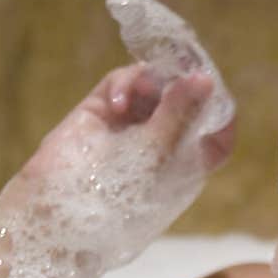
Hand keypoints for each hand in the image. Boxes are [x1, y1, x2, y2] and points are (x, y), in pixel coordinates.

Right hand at [0, 63, 236, 266]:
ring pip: (153, 87)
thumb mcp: (159, 157)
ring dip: (153, 80)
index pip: (215, 135)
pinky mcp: (101, 114)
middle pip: (185, 102)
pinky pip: (122, 85)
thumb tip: (205, 80)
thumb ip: (181, 114)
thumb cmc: (118, 199)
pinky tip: (119, 100)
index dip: (220, 110)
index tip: (213, 87)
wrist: (58, 217)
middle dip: (185, 81)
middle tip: (183, 60)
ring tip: (145, 86)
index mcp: (185, 168)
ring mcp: (130, 129)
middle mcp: (161, 147)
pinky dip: (125, 84)